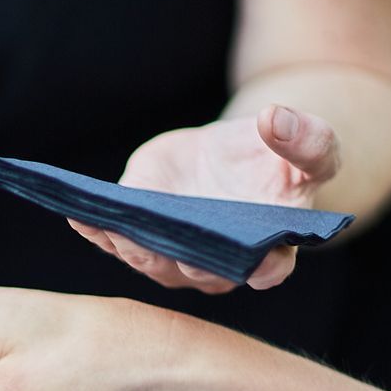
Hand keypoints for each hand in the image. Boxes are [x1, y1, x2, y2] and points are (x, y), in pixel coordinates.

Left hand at [72, 104, 341, 293]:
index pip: (269, 271)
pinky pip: (117, 243)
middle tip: (165, 234)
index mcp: (271, 251)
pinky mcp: (143, 242)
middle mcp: (220, 268)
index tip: (252, 255)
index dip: (260, 267)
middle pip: (199, 270)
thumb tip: (276, 119)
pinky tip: (81, 215)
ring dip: (130, 244)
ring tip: (112, 222)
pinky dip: (97, 230)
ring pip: (151, 261)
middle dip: (180, 253)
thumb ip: (309, 140)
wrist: (232, 156)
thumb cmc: (274, 159)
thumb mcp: (308, 145)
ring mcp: (177, 261)